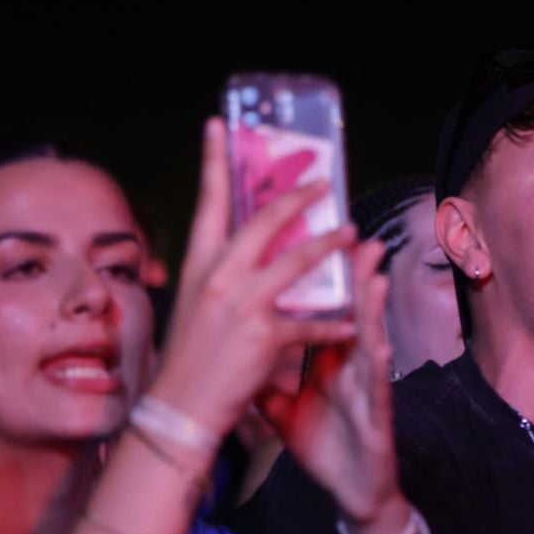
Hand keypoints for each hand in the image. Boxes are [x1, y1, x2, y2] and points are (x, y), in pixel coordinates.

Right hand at [152, 119, 359, 441]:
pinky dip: (335, 325)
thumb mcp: (197, 304)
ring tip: (353, 232)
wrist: (180, 409)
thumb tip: (242, 248)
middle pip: (262, 221)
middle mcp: (218, 277)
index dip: (214, 161)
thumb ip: (220, 274)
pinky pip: (313, 323)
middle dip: (297, 196)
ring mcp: (242, 304)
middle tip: (324, 181)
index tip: (218, 125)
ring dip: (330, 245)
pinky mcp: (265, 335)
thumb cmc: (190, 359)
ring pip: (297, 261)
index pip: (208, 203)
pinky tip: (352, 324)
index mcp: (198, 266)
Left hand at [258, 242, 399, 527]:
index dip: (322, 277)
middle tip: (355, 234)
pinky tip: (381, 342)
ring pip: (370, 339)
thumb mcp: (284, 409)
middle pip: (352, 313)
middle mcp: (350, 367)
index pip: (325, 311)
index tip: (313, 241)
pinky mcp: (377, 416)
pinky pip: (376, 386)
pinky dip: (378, 362)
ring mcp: (366, 389)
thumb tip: (234, 351)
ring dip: (373, 307)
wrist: (352, 492)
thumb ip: (264, 377)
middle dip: (354, 273)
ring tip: (374, 270)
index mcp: (328, 362)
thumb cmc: (326, 446)